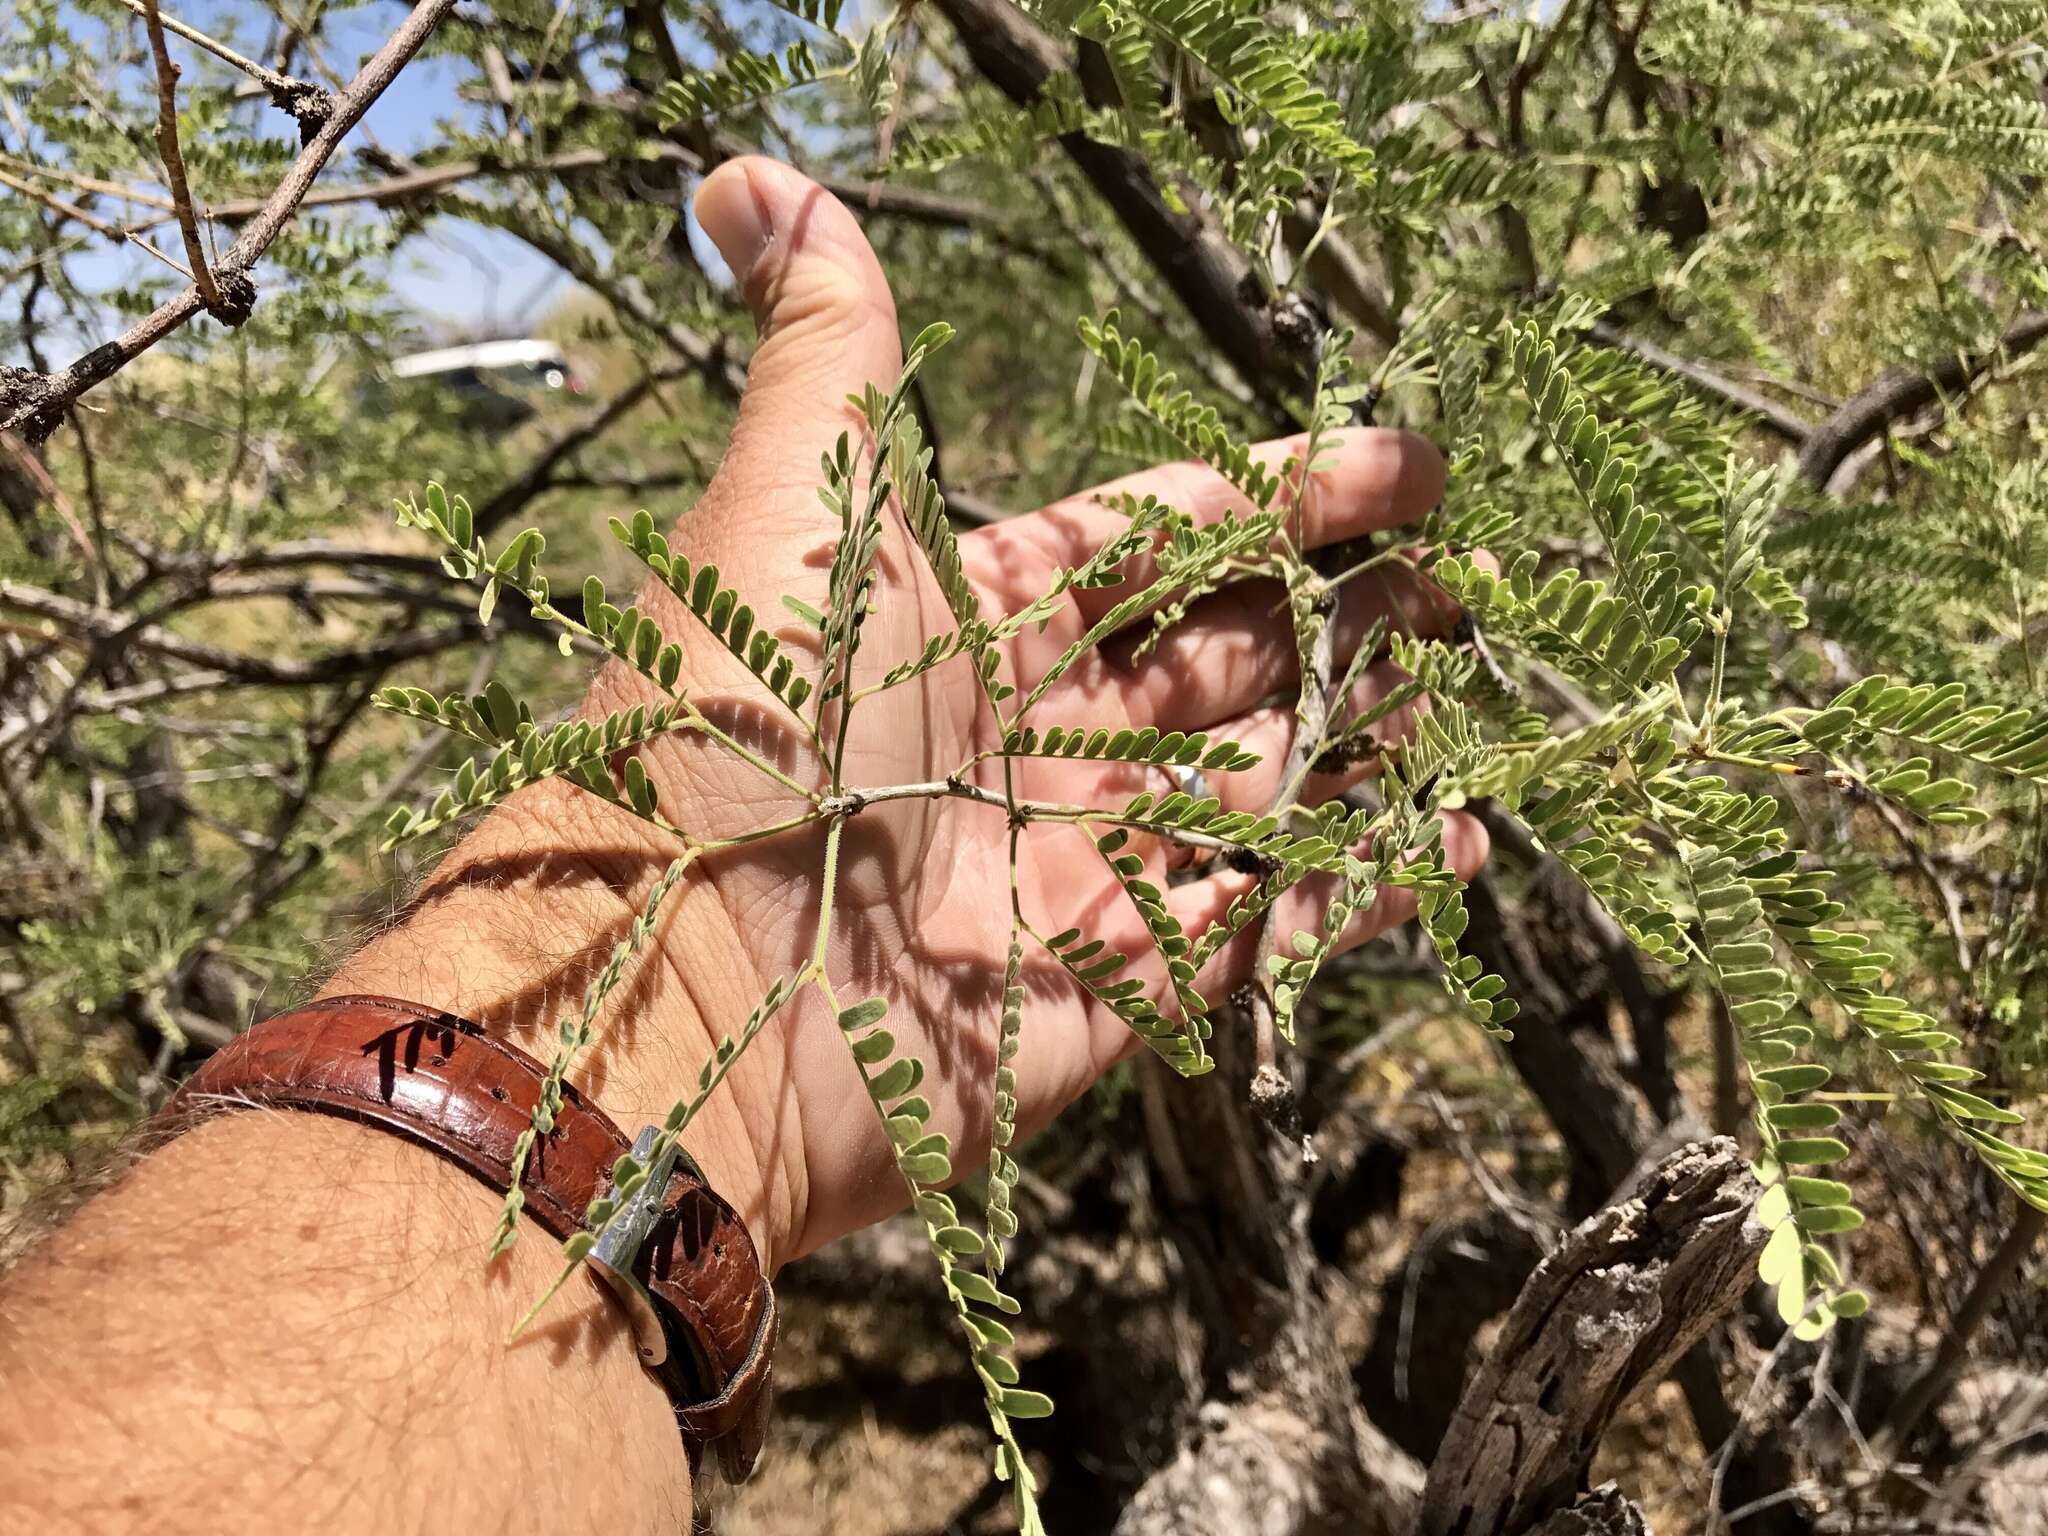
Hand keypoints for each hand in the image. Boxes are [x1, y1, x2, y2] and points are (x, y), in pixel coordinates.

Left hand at [331, 157, 1487, 1268]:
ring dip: (1361, 739)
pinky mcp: (1115, 988)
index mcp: (974, 618)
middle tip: (1457, 590)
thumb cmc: (738, 723)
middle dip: (1342, 617)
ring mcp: (1078, 866)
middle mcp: (1033, 737)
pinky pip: (1263, 925)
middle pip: (1222, 658)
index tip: (1407, 469)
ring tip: (1458, 691)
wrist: (682, 989)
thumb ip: (830, 356)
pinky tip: (1447, 831)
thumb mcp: (793, 512)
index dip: (1281, 494)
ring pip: (1256, 786)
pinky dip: (1357, 884)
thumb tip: (751, 179)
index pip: (1160, 536)